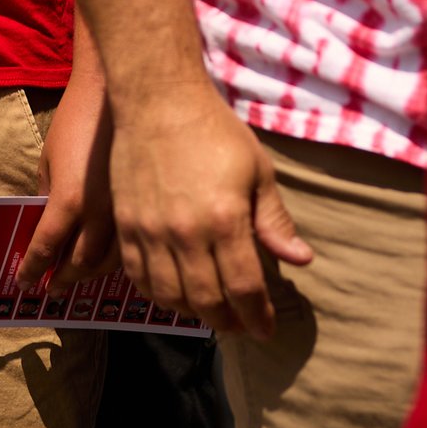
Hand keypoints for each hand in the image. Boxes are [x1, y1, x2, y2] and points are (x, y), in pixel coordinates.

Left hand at [17, 85, 114, 289]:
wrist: (115, 91)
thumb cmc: (75, 118)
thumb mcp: (49, 157)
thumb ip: (47, 194)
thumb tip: (45, 225)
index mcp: (68, 201)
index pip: (46, 248)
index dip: (33, 268)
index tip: (23, 284)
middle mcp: (99, 214)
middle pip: (80, 263)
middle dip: (63, 278)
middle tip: (51, 289)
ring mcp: (127, 211)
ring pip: (111, 261)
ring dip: (90, 274)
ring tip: (76, 278)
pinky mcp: (145, 203)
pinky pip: (133, 244)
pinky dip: (116, 258)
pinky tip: (107, 259)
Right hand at [108, 81, 311, 336]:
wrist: (157, 99)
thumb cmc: (214, 131)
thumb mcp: (257, 171)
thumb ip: (274, 221)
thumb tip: (301, 260)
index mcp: (225, 220)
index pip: (245, 288)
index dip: (258, 317)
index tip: (266, 329)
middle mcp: (185, 233)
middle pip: (207, 300)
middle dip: (228, 321)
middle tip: (241, 325)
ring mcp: (150, 230)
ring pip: (170, 295)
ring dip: (192, 311)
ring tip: (209, 310)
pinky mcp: (125, 224)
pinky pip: (137, 276)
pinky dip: (157, 294)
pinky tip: (172, 291)